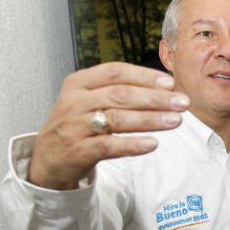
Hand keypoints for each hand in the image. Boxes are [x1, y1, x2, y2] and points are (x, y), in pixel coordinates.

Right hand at [29, 62, 189, 189]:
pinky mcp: (79, 150)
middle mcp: (75, 101)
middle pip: (121, 95)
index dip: (144, 76)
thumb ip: (116, 91)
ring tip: (175, 121)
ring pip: (118, 118)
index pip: (115, 72)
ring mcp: (75, 126)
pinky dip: (132, 144)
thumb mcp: (87, 100)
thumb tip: (161, 88)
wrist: (47, 158)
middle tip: (182, 102)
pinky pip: (110, 145)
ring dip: (151, 119)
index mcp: (79, 82)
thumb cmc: (75, 126)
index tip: (169, 83)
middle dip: (156, 98)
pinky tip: (152, 143)